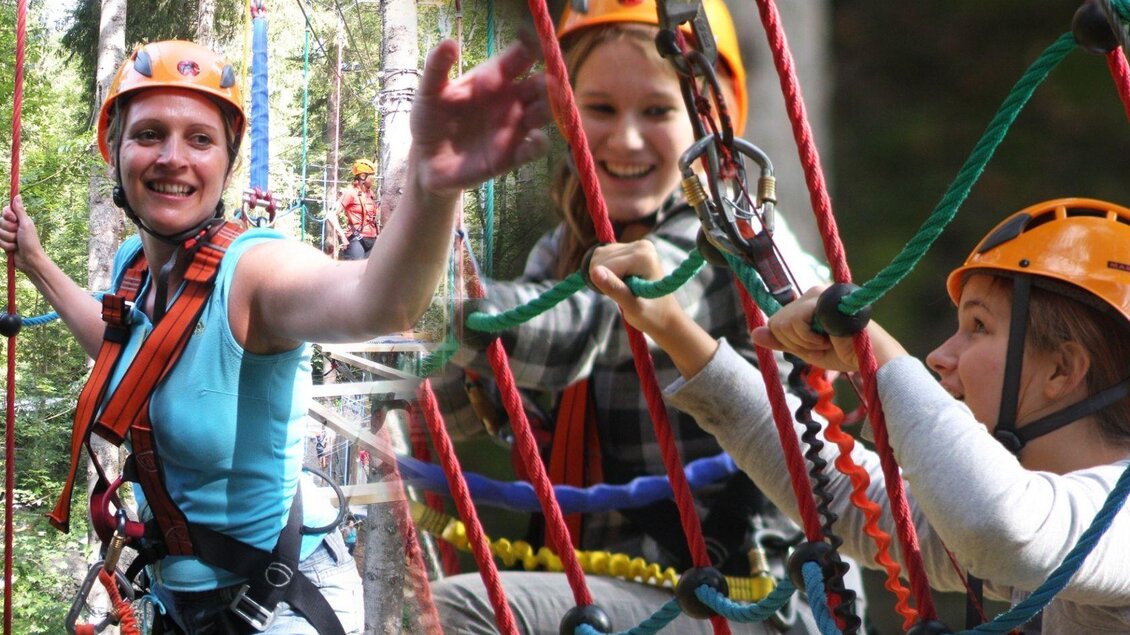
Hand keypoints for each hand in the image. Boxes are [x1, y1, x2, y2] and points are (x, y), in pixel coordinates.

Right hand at [0, 196, 44, 271]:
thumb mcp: (26, 224)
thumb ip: (20, 210)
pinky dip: (6, 245)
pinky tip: (14, 249)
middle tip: (18, 234)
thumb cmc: (31, 241)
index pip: (6, 210)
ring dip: (8, 239)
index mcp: (19, 219)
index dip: (7, 215)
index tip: (14, 219)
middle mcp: (13, 226)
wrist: (29, 259)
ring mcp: (8, 235)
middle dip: (9, 229)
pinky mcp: (4, 243)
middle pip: (0, 221)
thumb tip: (17, 195)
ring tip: (17, 243)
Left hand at [410, 38, 550, 196]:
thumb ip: (437, 67)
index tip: (532, 45)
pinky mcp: (512, 155)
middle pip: (540, 85)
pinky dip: (541, 143)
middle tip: (547, 82)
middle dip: (548, 82)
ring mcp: (513, 127)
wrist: (426, 161)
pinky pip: (535, 148)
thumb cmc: (429, 120)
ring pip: (544, 113)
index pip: (520, 57)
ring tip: (542, 107)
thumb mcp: (428, 92)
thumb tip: (449, 42)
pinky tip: (535, 138)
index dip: (531, 47)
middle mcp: (509, 100)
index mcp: (493, 78)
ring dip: (549, 109)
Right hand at [589, 240, 718, 378]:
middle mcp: (641, 245)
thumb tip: (594, 271)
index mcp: (643, 256)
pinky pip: (604, 255)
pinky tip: (620, 280)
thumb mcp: (632, 307)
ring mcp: (637, 244)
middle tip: (622, 293)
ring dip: (603, 275)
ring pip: (599, 255)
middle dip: (603, 278)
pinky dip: (605, 270)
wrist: (665, 316)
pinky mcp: (631, 247)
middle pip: (601, 257)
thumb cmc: (651, 315)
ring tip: (622, 288)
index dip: (605, 284)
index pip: (605, 265)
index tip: (622, 296)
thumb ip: (614, 288)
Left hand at [751, 286, 860, 371]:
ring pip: (783, 322)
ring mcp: (820, 293)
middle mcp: (813, 292)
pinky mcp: (824, 298)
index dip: (790, 341)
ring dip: (803, 342)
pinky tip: (828, 338)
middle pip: (776, 322)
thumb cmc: (844, 353)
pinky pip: (796, 320)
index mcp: (809, 303)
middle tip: (821, 345)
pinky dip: (808, 338)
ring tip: (827, 341)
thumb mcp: (806, 349)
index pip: (776, 322)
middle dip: (795, 343)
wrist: (871, 360)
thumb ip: (781, 340)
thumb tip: (754, 333)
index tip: (814, 346)